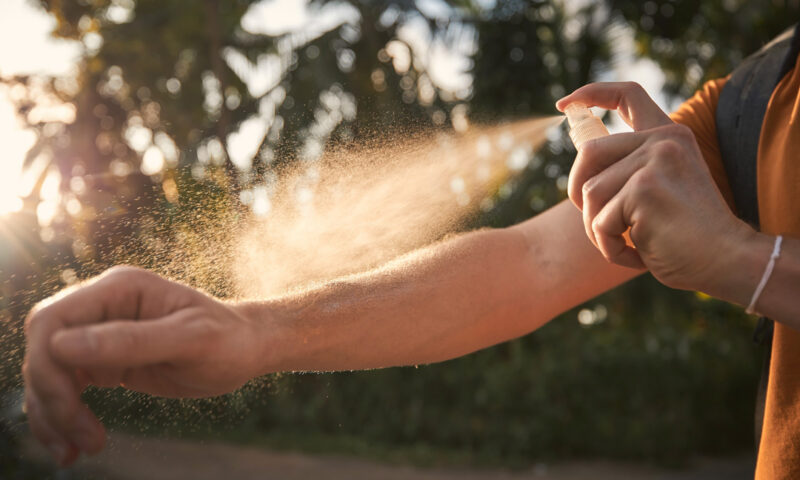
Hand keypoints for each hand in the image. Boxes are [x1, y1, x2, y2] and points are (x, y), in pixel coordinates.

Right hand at [22, 266, 264, 465]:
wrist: (246, 350)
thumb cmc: (227, 339)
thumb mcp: (190, 340)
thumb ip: (131, 340)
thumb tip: (62, 346)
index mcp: (119, 288)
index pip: (53, 321)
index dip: (48, 365)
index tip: (71, 407)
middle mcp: (102, 305)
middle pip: (43, 347)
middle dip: (49, 395)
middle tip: (79, 439)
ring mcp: (100, 331)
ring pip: (48, 370)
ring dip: (51, 414)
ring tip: (73, 453)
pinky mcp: (104, 359)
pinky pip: (65, 386)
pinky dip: (61, 416)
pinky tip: (72, 447)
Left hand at [555, 82, 754, 291]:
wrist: (728, 262)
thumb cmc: (689, 238)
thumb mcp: (662, 191)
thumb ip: (631, 171)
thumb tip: (582, 170)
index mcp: (670, 136)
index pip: (628, 95)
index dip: (591, 94)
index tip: (564, 105)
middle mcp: (664, 141)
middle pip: (588, 153)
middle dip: (579, 191)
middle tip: (599, 224)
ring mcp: (655, 161)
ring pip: (589, 193)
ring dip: (598, 229)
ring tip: (628, 244)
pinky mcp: (643, 189)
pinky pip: (600, 222)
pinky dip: (610, 248)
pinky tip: (640, 255)